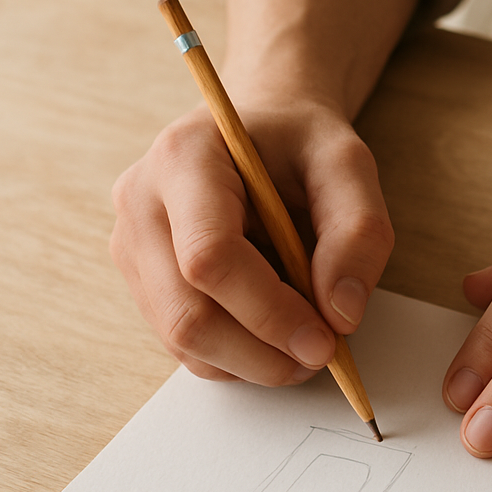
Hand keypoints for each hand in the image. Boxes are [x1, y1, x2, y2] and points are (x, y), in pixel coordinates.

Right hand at [110, 96, 392, 384]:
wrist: (264, 130)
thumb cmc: (302, 142)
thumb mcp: (348, 163)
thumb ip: (358, 230)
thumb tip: (341, 314)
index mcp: (185, 158)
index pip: (210, 256)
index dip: (269, 311)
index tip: (326, 339)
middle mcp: (142, 203)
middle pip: (186, 313)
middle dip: (262, 353)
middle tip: (325, 355)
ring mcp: (133, 245)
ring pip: (181, 341)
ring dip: (253, 362)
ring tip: (307, 343)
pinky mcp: (143, 280)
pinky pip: (183, 344)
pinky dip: (237, 356)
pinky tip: (276, 332)